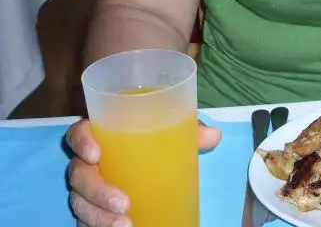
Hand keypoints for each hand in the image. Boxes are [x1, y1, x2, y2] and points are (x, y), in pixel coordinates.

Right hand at [66, 118, 220, 225]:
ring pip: (80, 203)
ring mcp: (87, 189)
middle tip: (123, 203)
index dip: (81, 142)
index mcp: (104, 135)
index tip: (96, 155)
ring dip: (98, 217)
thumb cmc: (157, 142)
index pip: (78, 132)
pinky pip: (84, 222)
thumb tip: (215, 135)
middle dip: (97, 191)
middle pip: (78, 174)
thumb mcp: (173, 134)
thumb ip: (190, 132)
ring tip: (124, 226)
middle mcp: (88, 162)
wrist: (151, 167)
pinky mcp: (91, 211)